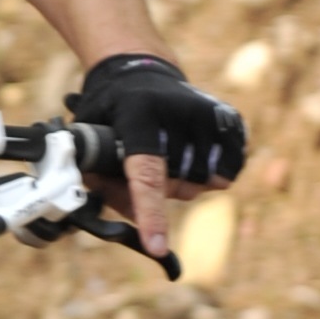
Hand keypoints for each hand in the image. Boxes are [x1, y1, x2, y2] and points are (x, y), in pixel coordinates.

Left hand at [66, 50, 245, 262]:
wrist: (141, 70)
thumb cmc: (110, 112)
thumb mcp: (90, 139)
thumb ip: (101, 182)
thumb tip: (134, 224)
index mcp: (138, 113)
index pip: (147, 173)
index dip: (150, 213)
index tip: (155, 247)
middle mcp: (179, 110)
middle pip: (179, 184)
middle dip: (162, 191)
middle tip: (143, 170)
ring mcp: (208, 112)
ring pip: (207, 182)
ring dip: (187, 185)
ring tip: (168, 159)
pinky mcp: (229, 117)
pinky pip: (229, 170)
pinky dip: (213, 175)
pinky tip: (193, 157)